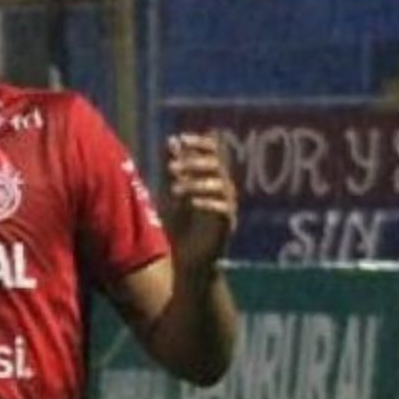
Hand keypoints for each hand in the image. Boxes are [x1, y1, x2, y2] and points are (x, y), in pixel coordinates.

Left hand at [163, 132, 237, 277]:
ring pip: (220, 185)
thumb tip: (172, 140)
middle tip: (170, 169)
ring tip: (174, 189)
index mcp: (211, 177)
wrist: (188, 259)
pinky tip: (191, 202)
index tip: (181, 139)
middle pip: (217, 165)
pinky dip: (207, 203)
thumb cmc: (181, 225)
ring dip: (196, 183)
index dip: (199, 143)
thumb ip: (174, 167)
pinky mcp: (228, 224)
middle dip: (193, 163)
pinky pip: (223, 208)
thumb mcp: (172, 193)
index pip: (213, 151)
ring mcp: (227, 206)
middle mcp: (223, 188)